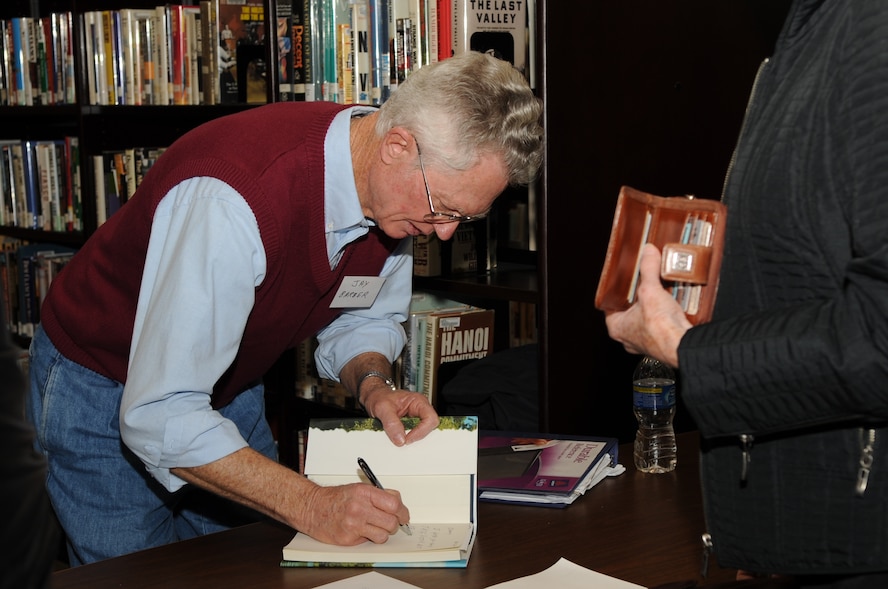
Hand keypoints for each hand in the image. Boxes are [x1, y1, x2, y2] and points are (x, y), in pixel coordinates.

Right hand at [298, 481, 410, 544]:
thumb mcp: (359, 489)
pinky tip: (362, 530)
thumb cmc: (335, 498)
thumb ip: (379, 495)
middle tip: (391, 522)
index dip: (403, 512)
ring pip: (383, 535)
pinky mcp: (348, 538)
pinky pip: (369, 541)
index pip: (394, 504)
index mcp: (365, 493)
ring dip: (383, 533)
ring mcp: (353, 524)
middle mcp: (359, 508)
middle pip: (391, 522)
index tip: (403, 515)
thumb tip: (398, 505)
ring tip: (375, 527)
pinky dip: (369, 537)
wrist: (313, 508)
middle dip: (395, 524)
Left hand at [362, 383, 439, 446]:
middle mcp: (420, 410)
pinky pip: (413, 436)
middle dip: (416, 437)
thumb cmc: (379, 397)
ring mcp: (416, 418)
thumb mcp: (382, 407)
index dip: (421, 432)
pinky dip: (405, 439)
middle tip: (402, 440)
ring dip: (411, 438)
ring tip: (397, 437)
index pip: (431, 419)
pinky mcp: (410, 426)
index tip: (407, 439)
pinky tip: (397, 437)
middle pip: (429, 428)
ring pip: (422, 434)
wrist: (374, 397)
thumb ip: (391, 423)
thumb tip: (400, 439)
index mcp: (418, 401)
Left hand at [604, 243, 691, 367]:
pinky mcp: (662, 344)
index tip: (622, 285)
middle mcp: (628, 339)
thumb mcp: (650, 290)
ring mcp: (645, 343)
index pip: (609, 307)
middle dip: (637, 300)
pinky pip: (660, 327)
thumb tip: (647, 253)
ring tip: (658, 295)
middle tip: (643, 287)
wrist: (682, 345)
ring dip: (652, 309)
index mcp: (617, 328)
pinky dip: (665, 318)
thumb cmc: (660, 328)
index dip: (616, 294)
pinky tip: (672, 308)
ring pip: (645, 321)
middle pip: (629, 313)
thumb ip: (648, 269)